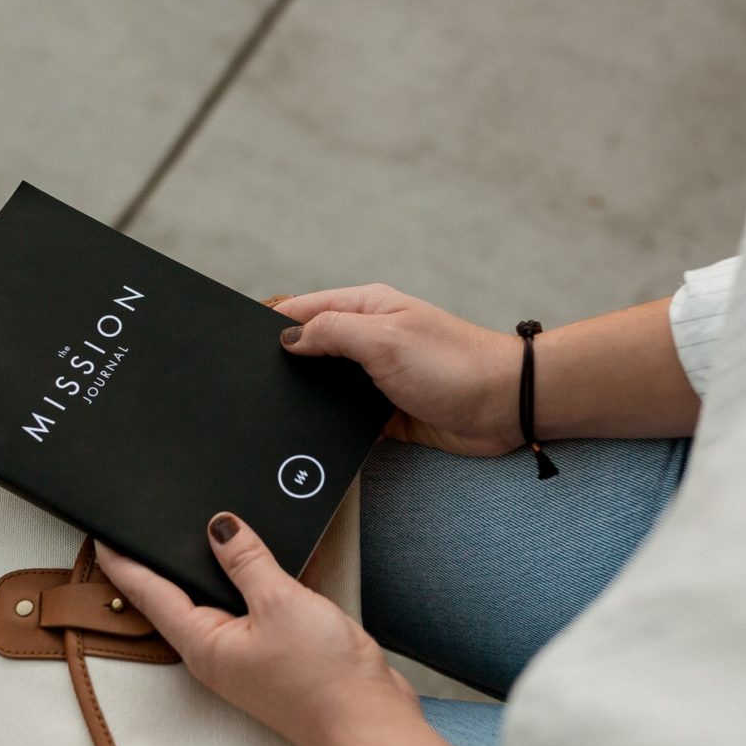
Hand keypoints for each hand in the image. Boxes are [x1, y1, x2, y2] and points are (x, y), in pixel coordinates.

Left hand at [93, 512, 419, 745]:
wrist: (369, 724)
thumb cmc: (321, 679)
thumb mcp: (280, 602)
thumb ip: (247, 560)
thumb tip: (219, 526)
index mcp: (202, 643)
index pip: (149, 593)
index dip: (123, 560)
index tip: (100, 534)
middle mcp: (217, 651)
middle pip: (180, 595)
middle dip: (165, 559)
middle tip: (146, 522)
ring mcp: (247, 654)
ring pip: (222, 598)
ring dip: (220, 566)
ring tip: (210, 530)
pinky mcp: (276, 652)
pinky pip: (258, 605)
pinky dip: (262, 579)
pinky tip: (276, 554)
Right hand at [274, 284, 523, 456]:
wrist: (505, 408)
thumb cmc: (454, 365)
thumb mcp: (384, 339)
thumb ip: (331, 332)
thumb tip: (287, 338)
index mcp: (365, 309)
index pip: (302, 309)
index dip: (271, 324)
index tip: (240, 346)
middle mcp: (368, 339)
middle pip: (310, 348)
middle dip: (284, 364)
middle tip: (253, 385)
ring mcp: (375, 376)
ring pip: (325, 386)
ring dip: (308, 397)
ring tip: (278, 412)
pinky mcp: (384, 411)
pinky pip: (345, 418)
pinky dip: (330, 426)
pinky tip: (313, 437)